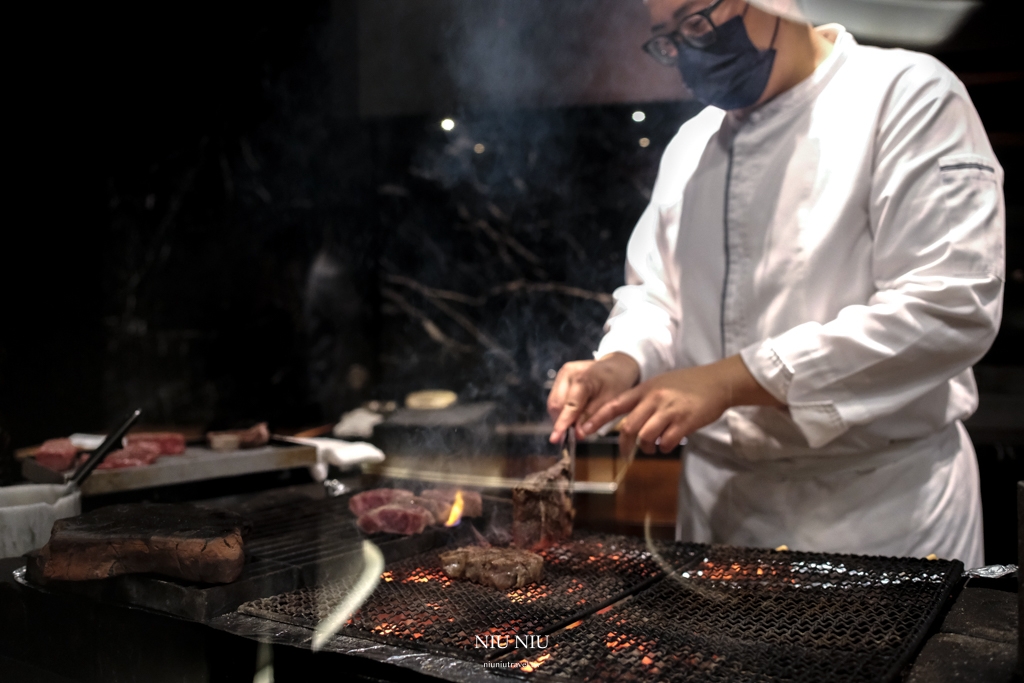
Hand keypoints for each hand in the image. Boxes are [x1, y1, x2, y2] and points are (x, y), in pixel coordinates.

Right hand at [547, 353, 639, 443]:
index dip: (562, 424)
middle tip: (574, 434)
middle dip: (562, 422)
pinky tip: (574, 415)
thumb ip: (593, 417)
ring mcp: (562, 373)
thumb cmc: (617, 383)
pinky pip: (556, 399)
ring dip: (562, 417)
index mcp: (583, 378)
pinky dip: (563, 410)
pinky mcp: (560, 377)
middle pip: (556, 405)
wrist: (616, 366)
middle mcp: (568, 373)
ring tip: (576, 425)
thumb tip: (578, 434)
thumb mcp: (611, 401)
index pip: (569, 406)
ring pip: (554, 403)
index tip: (555, 439)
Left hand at [582, 355, 783, 454]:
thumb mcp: (660, 383)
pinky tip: (667, 444)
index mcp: (645, 389)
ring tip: (651, 447)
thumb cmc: (687, 384)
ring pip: (646, 436)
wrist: (717, 382)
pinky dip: (664, 447)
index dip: (597, 418)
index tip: (584, 429)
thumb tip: (626, 419)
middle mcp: (654, 399)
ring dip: (646, 447)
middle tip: (627, 452)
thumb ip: (643, 399)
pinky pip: (666, 442)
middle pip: (629, 427)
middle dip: (625, 443)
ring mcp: (669, 410)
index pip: (615, 404)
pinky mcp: (685, 422)